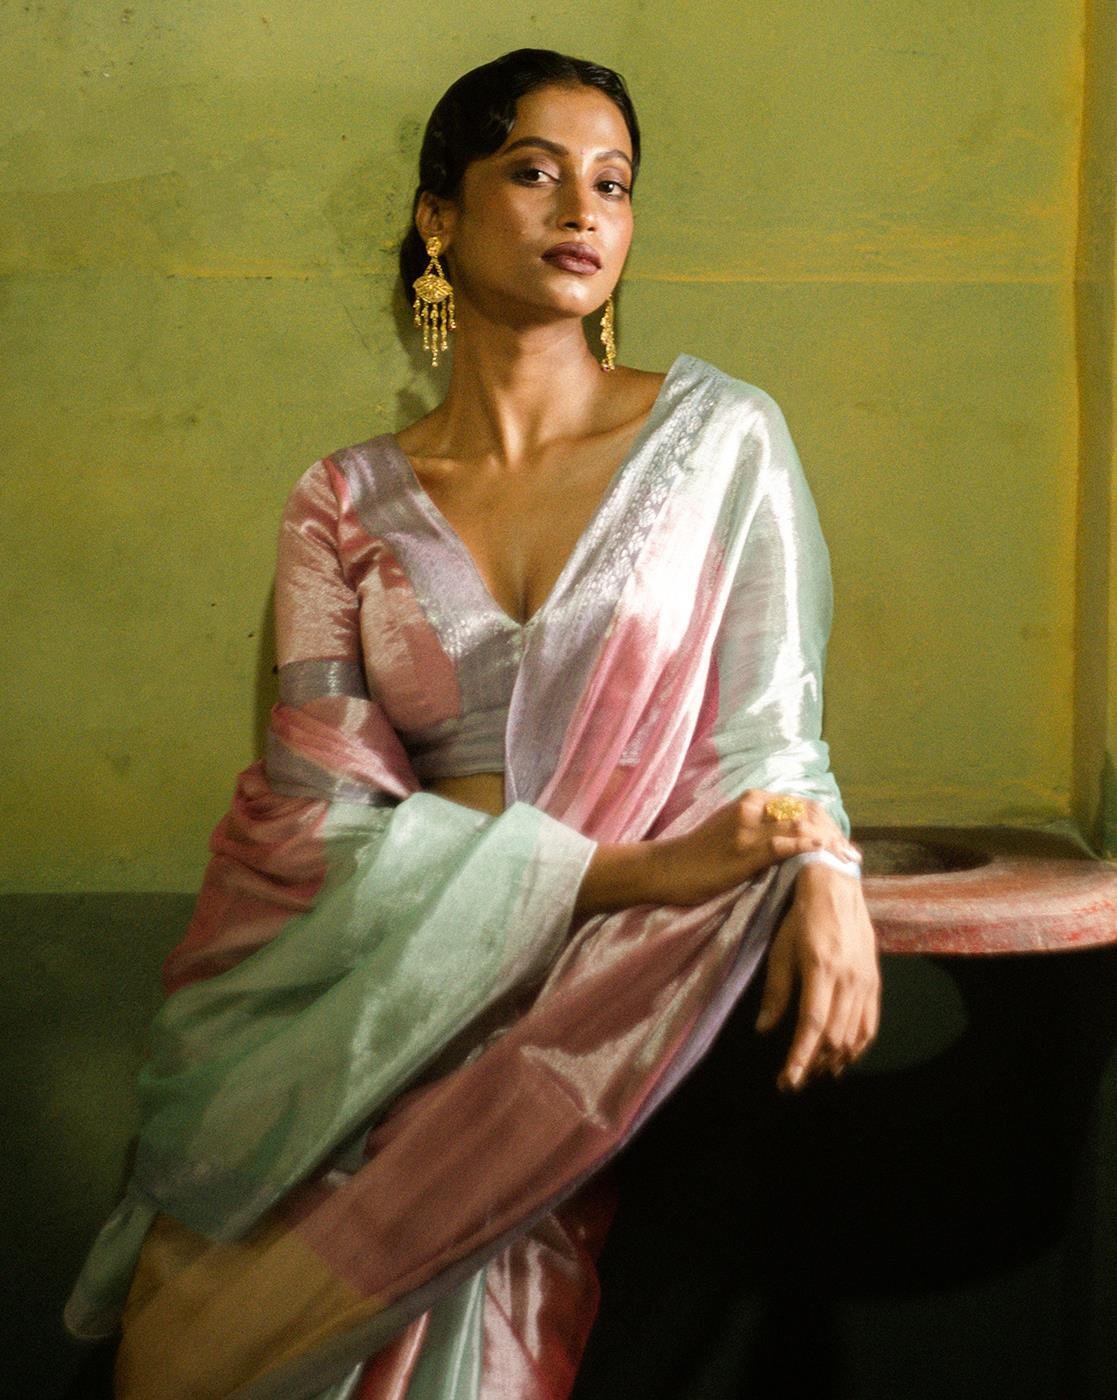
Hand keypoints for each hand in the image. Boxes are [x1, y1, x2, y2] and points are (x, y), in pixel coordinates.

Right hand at [649, 789, 860, 907]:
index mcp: (751, 799)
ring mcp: (749, 827)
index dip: (826, 822)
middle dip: (834, 832)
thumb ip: (759, 828)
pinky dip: (810, 850)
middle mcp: (753, 806)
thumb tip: (791, 840)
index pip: (800, 805)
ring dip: (830, 843)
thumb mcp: (731, 830)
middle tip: (853, 854)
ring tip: (849, 860)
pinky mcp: (745, 850)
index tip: (842, 841)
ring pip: (802, 827)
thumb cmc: (697, 855)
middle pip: (807, 813)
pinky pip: (786, 845)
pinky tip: (826, 858)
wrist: (665, 867)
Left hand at [754, 863, 879, 1090]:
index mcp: (821, 968)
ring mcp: (866, 980)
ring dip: (835, 1059)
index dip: (800, 1057)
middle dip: (814, 1065)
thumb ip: (776, 990)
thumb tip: (764, 1029)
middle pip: (834, 1036)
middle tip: (794, 1081)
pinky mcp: (875, 980)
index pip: (811, 1025)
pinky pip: (871, 1023)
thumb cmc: (802, 916)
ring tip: (816, 1072)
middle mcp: (849, 978)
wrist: (838, 888)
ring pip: (855, 1035)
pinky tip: (843, 1056)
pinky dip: (858, 1045)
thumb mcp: (781, 948)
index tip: (787, 1080)